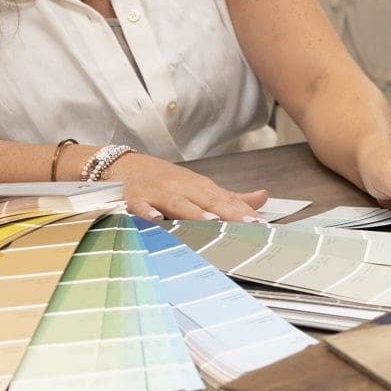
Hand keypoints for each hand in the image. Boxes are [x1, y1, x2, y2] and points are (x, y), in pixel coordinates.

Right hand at [107, 155, 266, 221]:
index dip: (244, 213)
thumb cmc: (168, 181)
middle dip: (228, 213)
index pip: (227, 202)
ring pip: (178, 204)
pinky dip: (146, 212)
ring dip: (194, 213)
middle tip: (246, 224)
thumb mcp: (200, 188)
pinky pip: (141, 206)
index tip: (261, 225)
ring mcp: (160, 194)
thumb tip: (263, 197)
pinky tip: (154, 219)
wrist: (127, 166)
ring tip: (211, 221)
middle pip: (208, 201)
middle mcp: (183, 189)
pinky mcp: (136, 199)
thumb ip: (231, 198)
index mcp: (201, 188)